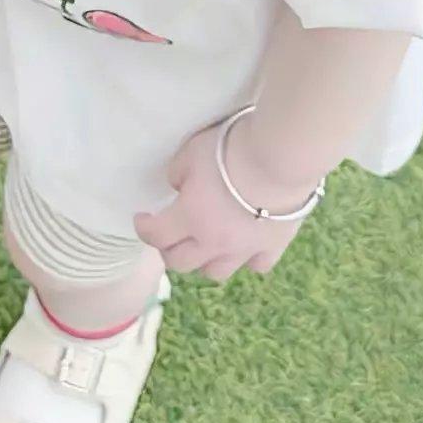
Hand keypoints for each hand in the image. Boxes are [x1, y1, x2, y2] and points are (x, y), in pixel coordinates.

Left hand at [132, 118, 318, 282]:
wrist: (280, 158)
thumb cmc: (230, 149)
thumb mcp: (191, 152)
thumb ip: (178, 173)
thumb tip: (179, 187)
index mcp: (190, 218)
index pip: (156, 235)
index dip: (144, 228)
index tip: (142, 218)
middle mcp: (213, 242)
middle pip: (181, 263)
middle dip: (169, 250)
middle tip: (170, 235)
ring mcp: (244, 249)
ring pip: (216, 272)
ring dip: (204, 261)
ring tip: (204, 245)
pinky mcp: (273, 246)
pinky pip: (256, 265)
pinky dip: (247, 259)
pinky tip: (245, 246)